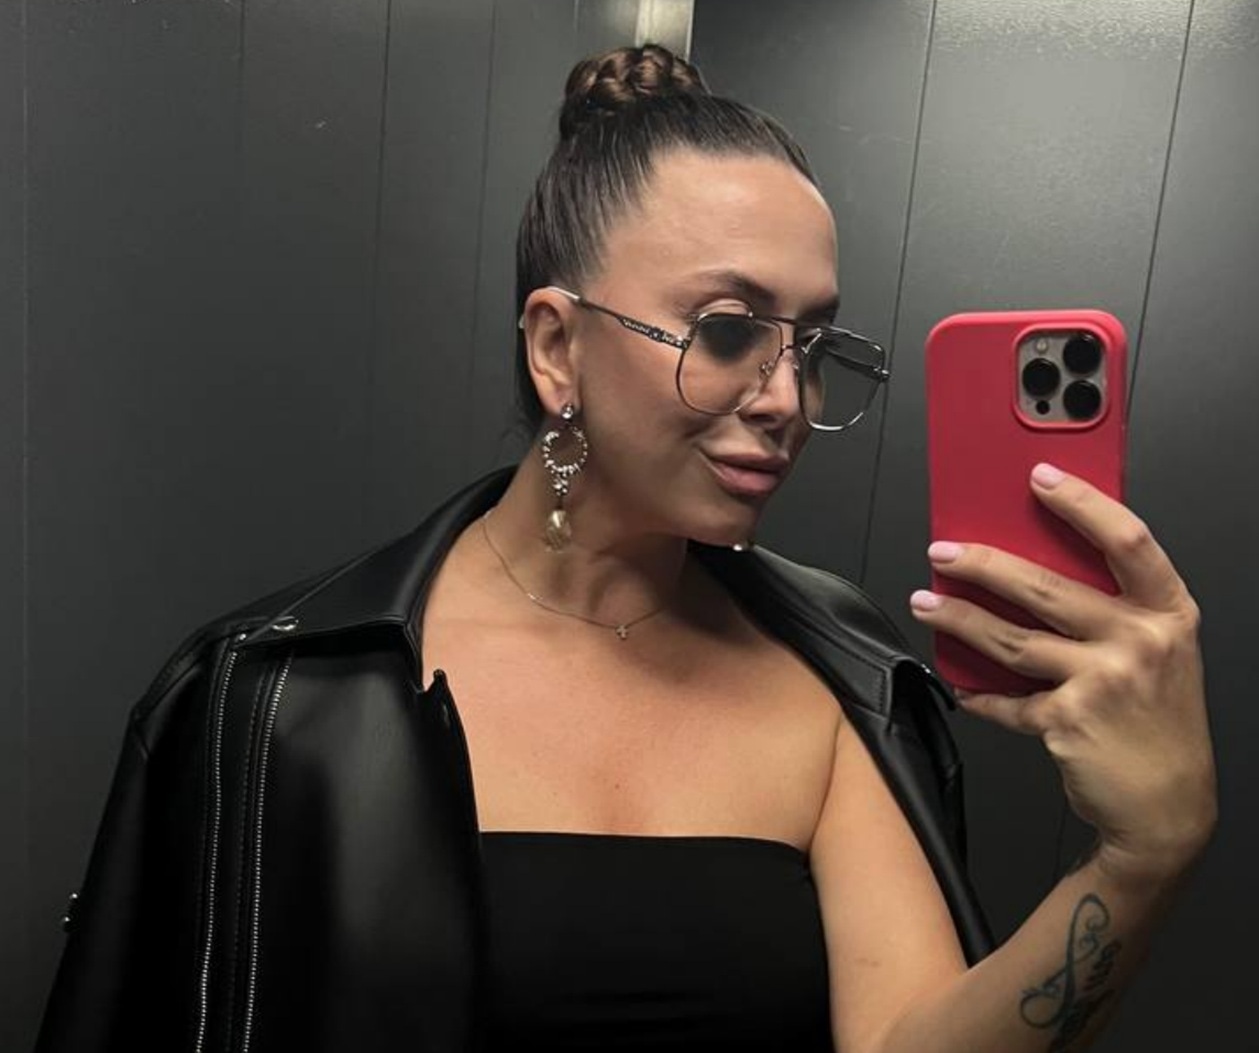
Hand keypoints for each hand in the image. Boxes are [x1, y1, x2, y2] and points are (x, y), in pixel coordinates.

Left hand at [909, 463, 1216, 883]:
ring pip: (1012, 639)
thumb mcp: (1161, 653)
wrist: (1170, 808)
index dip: (1082, 503)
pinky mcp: (1069, 721)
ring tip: (926, 603)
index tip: (1040, 476)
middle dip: (982, 564)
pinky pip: (1007, 699)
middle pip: (1046, 586)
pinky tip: (959, 682)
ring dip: (960, 619)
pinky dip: (979, 692)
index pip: (1128, 539)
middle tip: (943, 552)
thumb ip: (1115, 609)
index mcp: (1169, 613)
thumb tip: (1036, 562)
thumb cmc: (1158, 721)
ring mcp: (1105, 682)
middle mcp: (1140, 642)